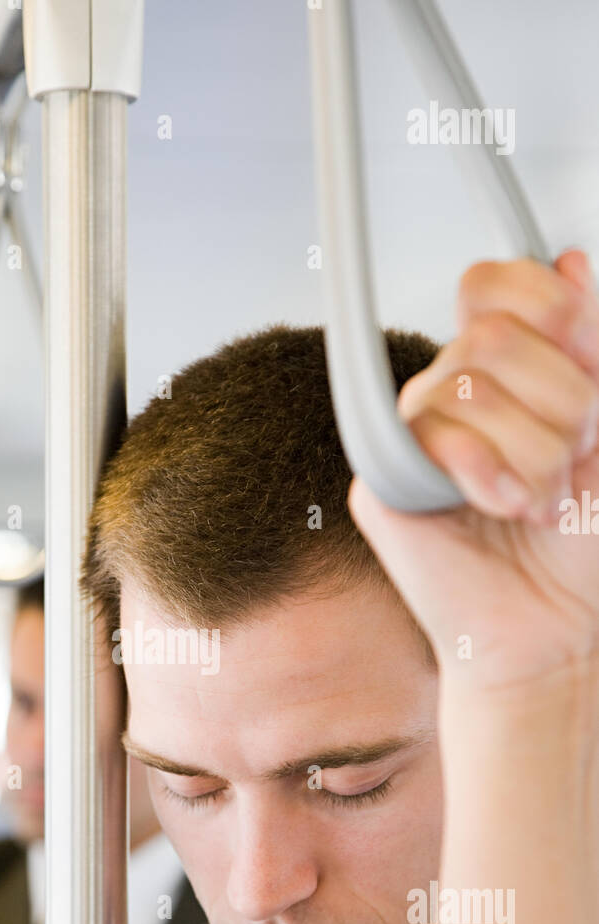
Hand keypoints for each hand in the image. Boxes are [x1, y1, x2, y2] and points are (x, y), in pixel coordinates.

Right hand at [347, 250, 598, 693]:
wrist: (555, 625)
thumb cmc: (583, 543)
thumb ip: (594, 343)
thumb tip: (570, 261)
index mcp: (505, 370)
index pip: (498, 281)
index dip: (552, 311)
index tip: (589, 364)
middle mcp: (453, 392)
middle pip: (494, 331)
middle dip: (560, 402)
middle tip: (570, 461)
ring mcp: (414, 433)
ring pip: (470, 383)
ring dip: (532, 452)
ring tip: (536, 500)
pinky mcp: (384, 477)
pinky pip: (432, 432)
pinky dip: (484, 470)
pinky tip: (496, 506)